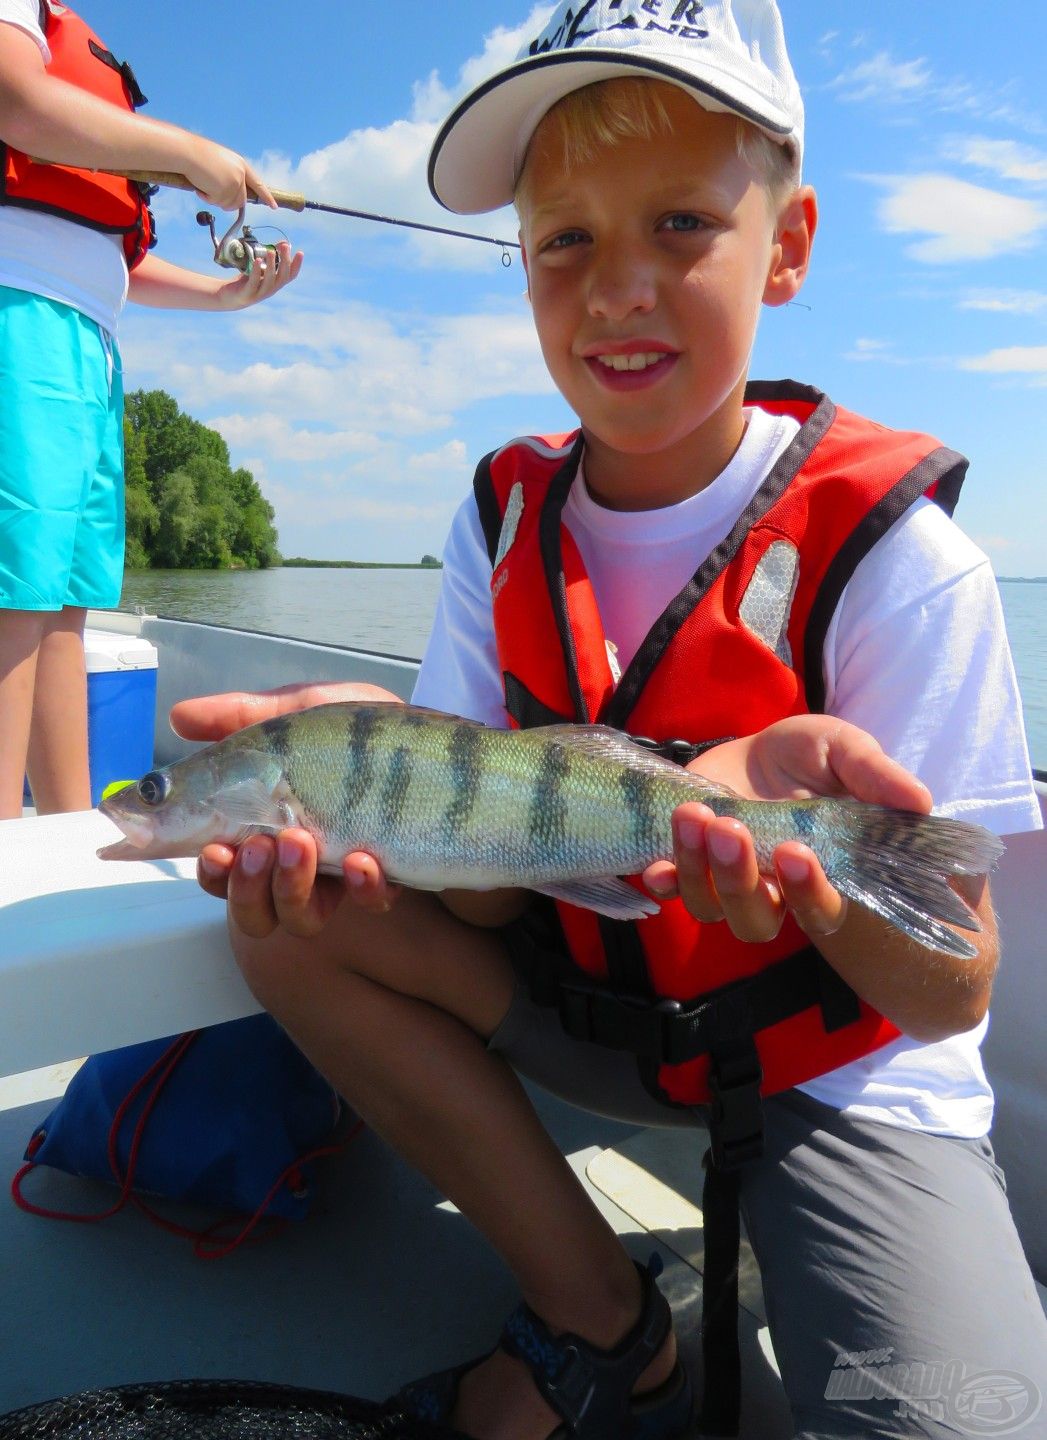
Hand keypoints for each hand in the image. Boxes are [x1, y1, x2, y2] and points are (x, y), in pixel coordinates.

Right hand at [172, 682, 402, 935]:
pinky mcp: (391, 881)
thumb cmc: (371, 738)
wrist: (454, 751)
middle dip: (245, 888)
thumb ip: (244, 716)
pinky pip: (369, 904)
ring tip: (303, 842)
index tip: (213, 849)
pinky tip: (364, 859)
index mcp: (270, 824)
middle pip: (252, 910)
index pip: (222, 867)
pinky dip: (362, 887)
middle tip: (256, 846)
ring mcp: (345, 876)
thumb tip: (178, 716)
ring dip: (291, 887)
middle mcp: (301, 861)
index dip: (211, 871)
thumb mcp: (306, 710)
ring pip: (300, 919)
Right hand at [183, 137, 276, 211]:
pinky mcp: (226, 191)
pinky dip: (206, 198)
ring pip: (228, 205)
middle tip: (210, 191)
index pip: (257, 184)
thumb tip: (231, 197)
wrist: (187, 152)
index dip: (265, 196)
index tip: (273, 206)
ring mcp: (234, 183)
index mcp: (241, 165)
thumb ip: (230, 178)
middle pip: (240, 201)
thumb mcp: (220, 164)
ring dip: (215, 199)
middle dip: (226, 201)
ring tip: (204, 184)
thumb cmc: (197, 155)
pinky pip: (216, 203)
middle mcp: (241, 175)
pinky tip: (201, 185)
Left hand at [212, 240, 303, 310]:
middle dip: (285, 261)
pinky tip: (257, 260)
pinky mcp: (247, 294)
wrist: (230, 297)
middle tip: (284, 246)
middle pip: (282, 277)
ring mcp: (259, 293)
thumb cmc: (247, 280)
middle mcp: (271, 289)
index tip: (300, 252)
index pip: (290, 275)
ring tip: (271, 251)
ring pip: (270, 280)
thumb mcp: (260, 267)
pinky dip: (256, 271)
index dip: (296, 265)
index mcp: (275, 283)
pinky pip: (253, 282)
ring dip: (271, 265)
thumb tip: (283, 242)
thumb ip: (271, 257)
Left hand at [641, 715, 931, 943]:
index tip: (797, 852)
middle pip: (755, 920)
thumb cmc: (811, 758)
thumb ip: (876, 776)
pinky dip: (661, 875)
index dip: (809, 893)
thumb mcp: (845, 751)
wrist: (758, 749)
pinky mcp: (684, 862)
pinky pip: (668, 885)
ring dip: (697, 868)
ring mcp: (724, 881)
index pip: (820, 911)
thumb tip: (920, 802)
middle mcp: (772, 891)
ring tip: (695, 815)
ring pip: (708, 906)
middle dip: (739, 880)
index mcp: (820, 876)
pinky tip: (655, 859)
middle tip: (731, 829)